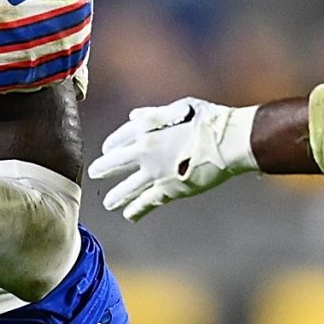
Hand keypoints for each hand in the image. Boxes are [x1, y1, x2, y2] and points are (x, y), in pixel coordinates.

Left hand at [87, 98, 257, 220]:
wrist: (229, 141)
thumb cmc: (210, 120)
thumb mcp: (180, 108)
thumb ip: (154, 115)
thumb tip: (133, 116)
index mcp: (147, 128)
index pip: (121, 137)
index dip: (112, 144)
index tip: (107, 149)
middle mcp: (146, 151)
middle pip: (116, 163)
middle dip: (104, 169)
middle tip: (95, 173)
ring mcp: (155, 172)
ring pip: (128, 188)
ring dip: (117, 196)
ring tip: (109, 204)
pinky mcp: (169, 190)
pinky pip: (148, 202)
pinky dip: (137, 210)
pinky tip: (129, 215)